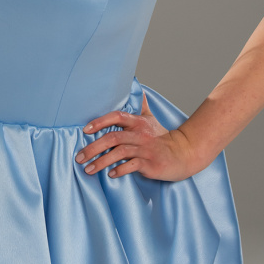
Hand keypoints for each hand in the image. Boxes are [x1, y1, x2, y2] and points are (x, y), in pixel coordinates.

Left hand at [75, 91, 196, 182]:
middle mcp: (140, 134)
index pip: (116, 116)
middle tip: (78, 157)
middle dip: (92, 148)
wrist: (184, 154)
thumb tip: (137, 89)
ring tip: (88, 169)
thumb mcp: (152, 120)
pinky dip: (120, 170)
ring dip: (101, 162)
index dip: (99, 122)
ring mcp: (145, 149)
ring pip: (119, 153)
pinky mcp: (150, 163)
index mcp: (138, 123)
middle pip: (112, 138)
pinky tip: (110, 175)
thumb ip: (142, 107)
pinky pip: (132, 166)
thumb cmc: (164, 138)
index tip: (85, 130)